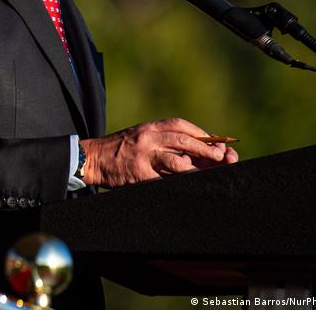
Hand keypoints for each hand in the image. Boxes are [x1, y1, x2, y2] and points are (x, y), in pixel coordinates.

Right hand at [79, 118, 238, 187]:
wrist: (92, 159)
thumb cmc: (119, 149)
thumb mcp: (140, 136)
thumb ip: (162, 140)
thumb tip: (195, 152)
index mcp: (149, 128)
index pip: (182, 126)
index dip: (203, 135)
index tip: (217, 143)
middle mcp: (148, 139)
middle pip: (185, 142)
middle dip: (208, 151)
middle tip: (223, 159)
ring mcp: (143, 157)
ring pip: (178, 162)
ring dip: (197, 170)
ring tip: (210, 175)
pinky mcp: (139, 175)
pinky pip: (164, 181)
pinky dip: (180, 185)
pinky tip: (191, 188)